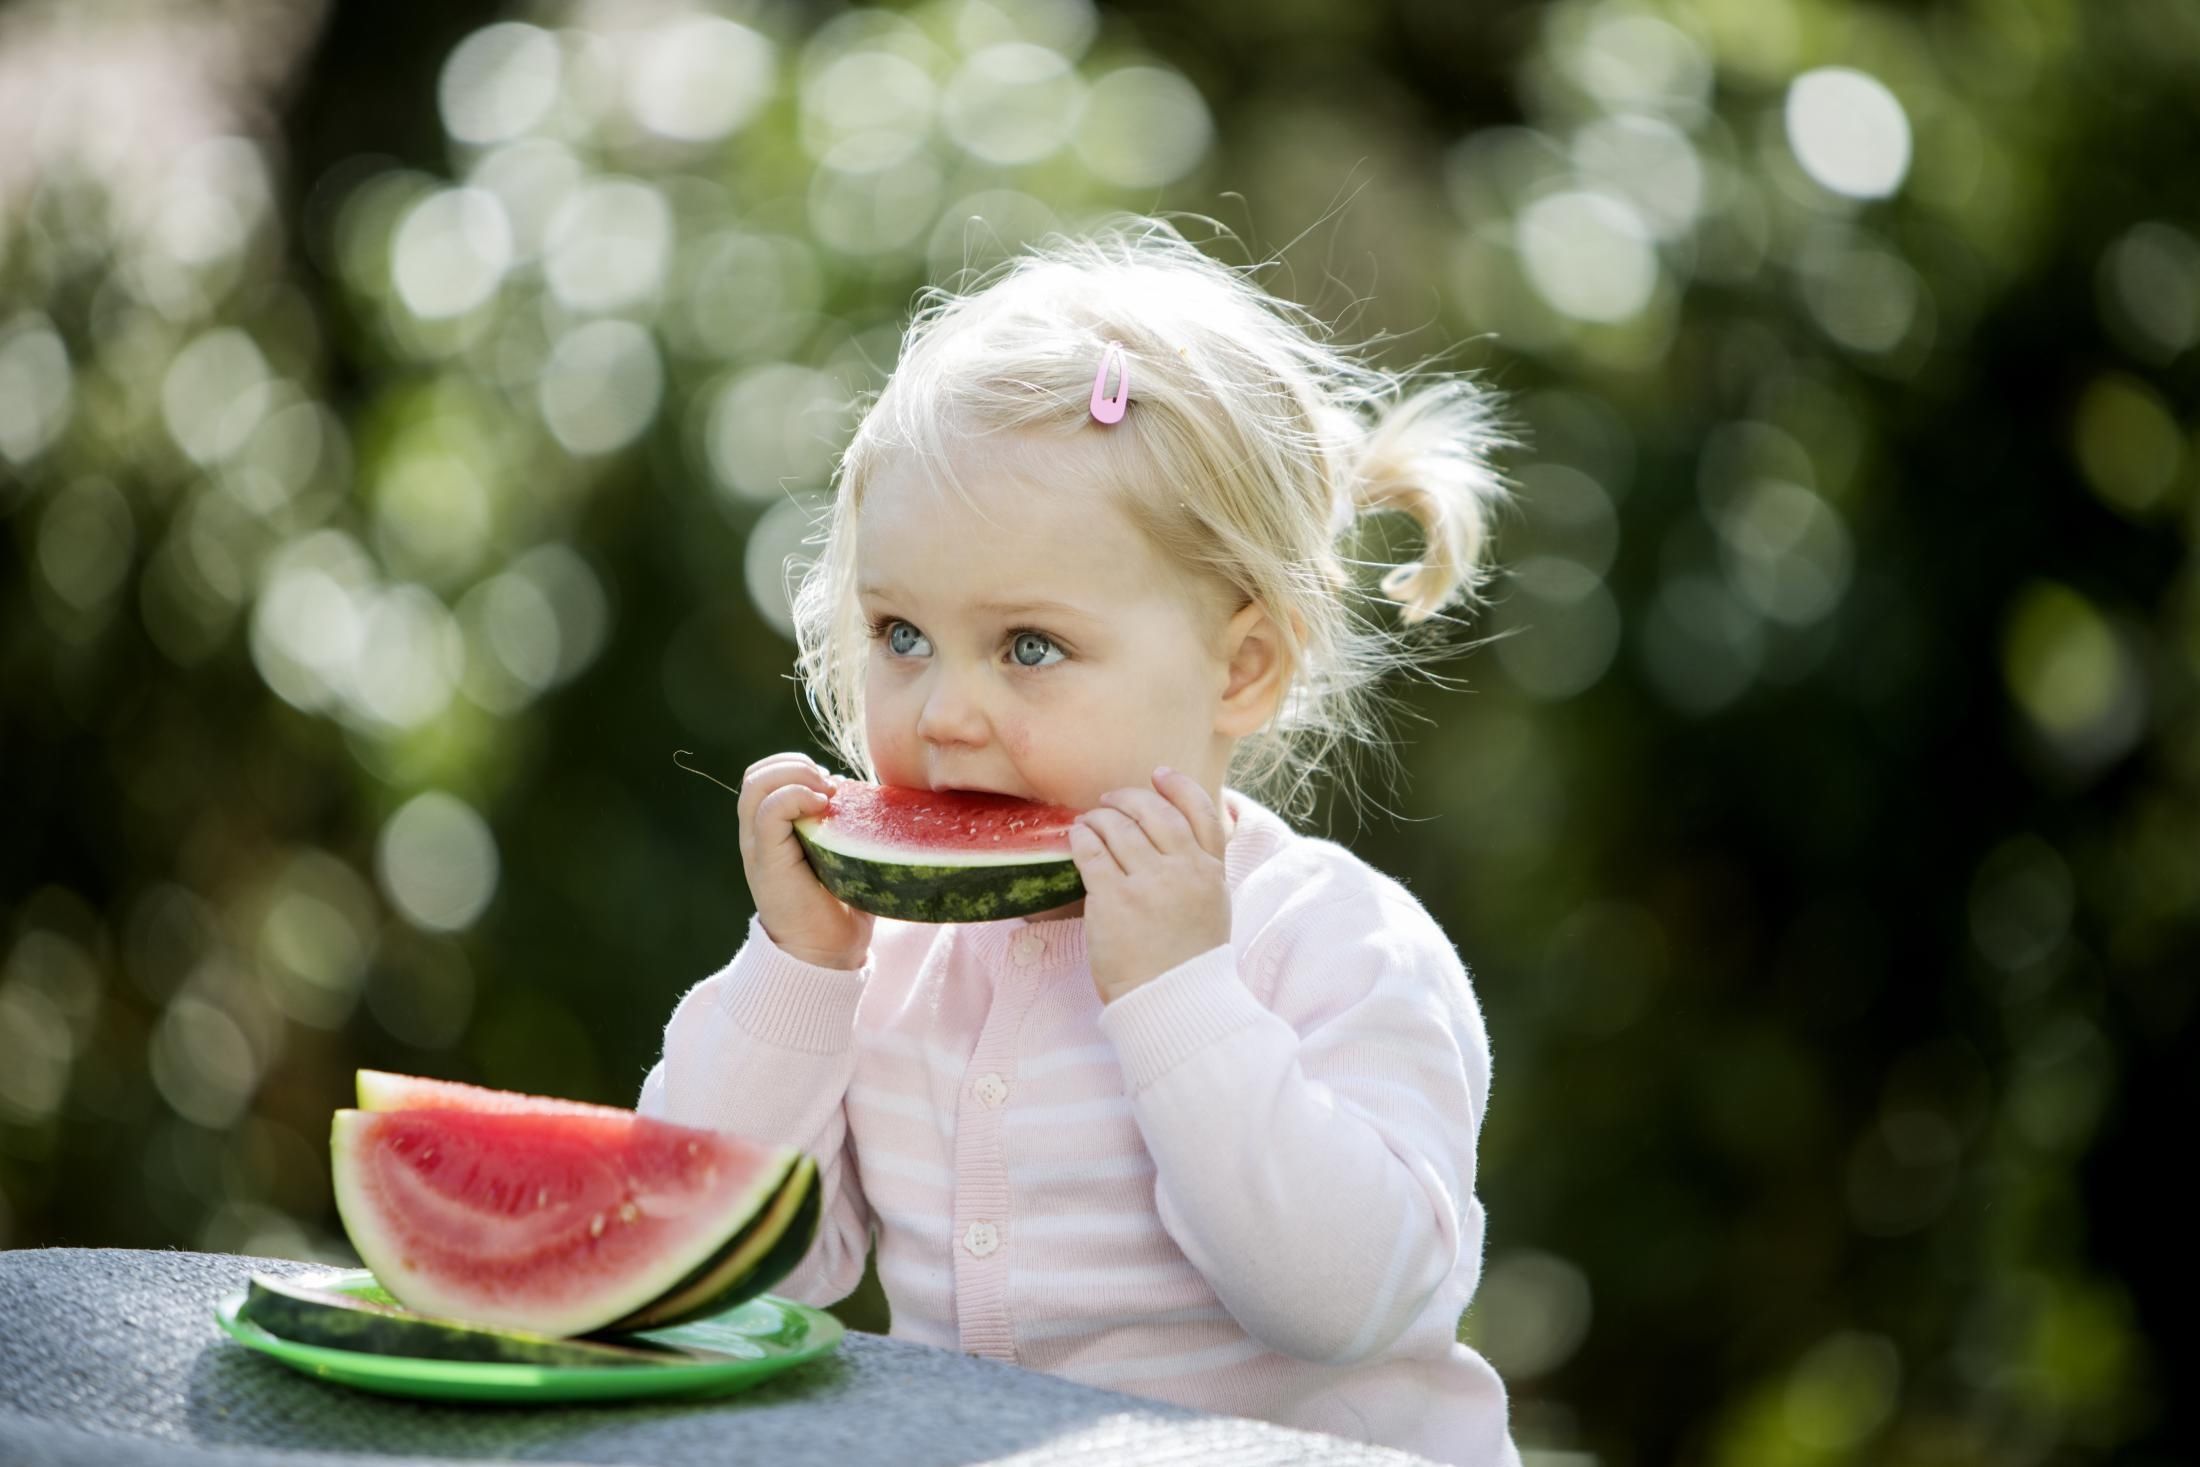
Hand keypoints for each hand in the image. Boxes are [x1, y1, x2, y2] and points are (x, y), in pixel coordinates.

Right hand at [738, 753, 874, 969]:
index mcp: (770, 831)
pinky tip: (824, 808)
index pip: (763, 775)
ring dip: (796, 777)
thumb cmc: (840, 904)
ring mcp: (758, 847)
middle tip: (829, 785)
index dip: (794, 765)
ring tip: (826, 795)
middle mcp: (757, 835)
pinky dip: (796, 797)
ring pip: (756, 785)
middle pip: (756, 775)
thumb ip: (838, 820)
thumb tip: (849, 786)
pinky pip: (769, 812)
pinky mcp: (767, 861)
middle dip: (795, 765)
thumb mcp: (839, 850)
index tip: (829, 782)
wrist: (826, 952)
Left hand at [1068, 768, 1231, 1003]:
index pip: (1202, 812)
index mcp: (1211, 872)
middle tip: (1110, 800)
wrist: (1171, 1001)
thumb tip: (1172, 841)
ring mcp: (1149, 882)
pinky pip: (1092, 851)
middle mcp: (1184, 870)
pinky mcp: (1113, 898)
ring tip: (1088, 822)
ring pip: (1119, 827)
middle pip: (1154, 811)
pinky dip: (1081, 837)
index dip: (1178, 786)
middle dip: (1128, 798)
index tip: (1159, 775)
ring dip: (1099, 817)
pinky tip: (1076, 837)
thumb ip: (1199, 873)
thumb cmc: (1187, 962)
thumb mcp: (1211, 909)